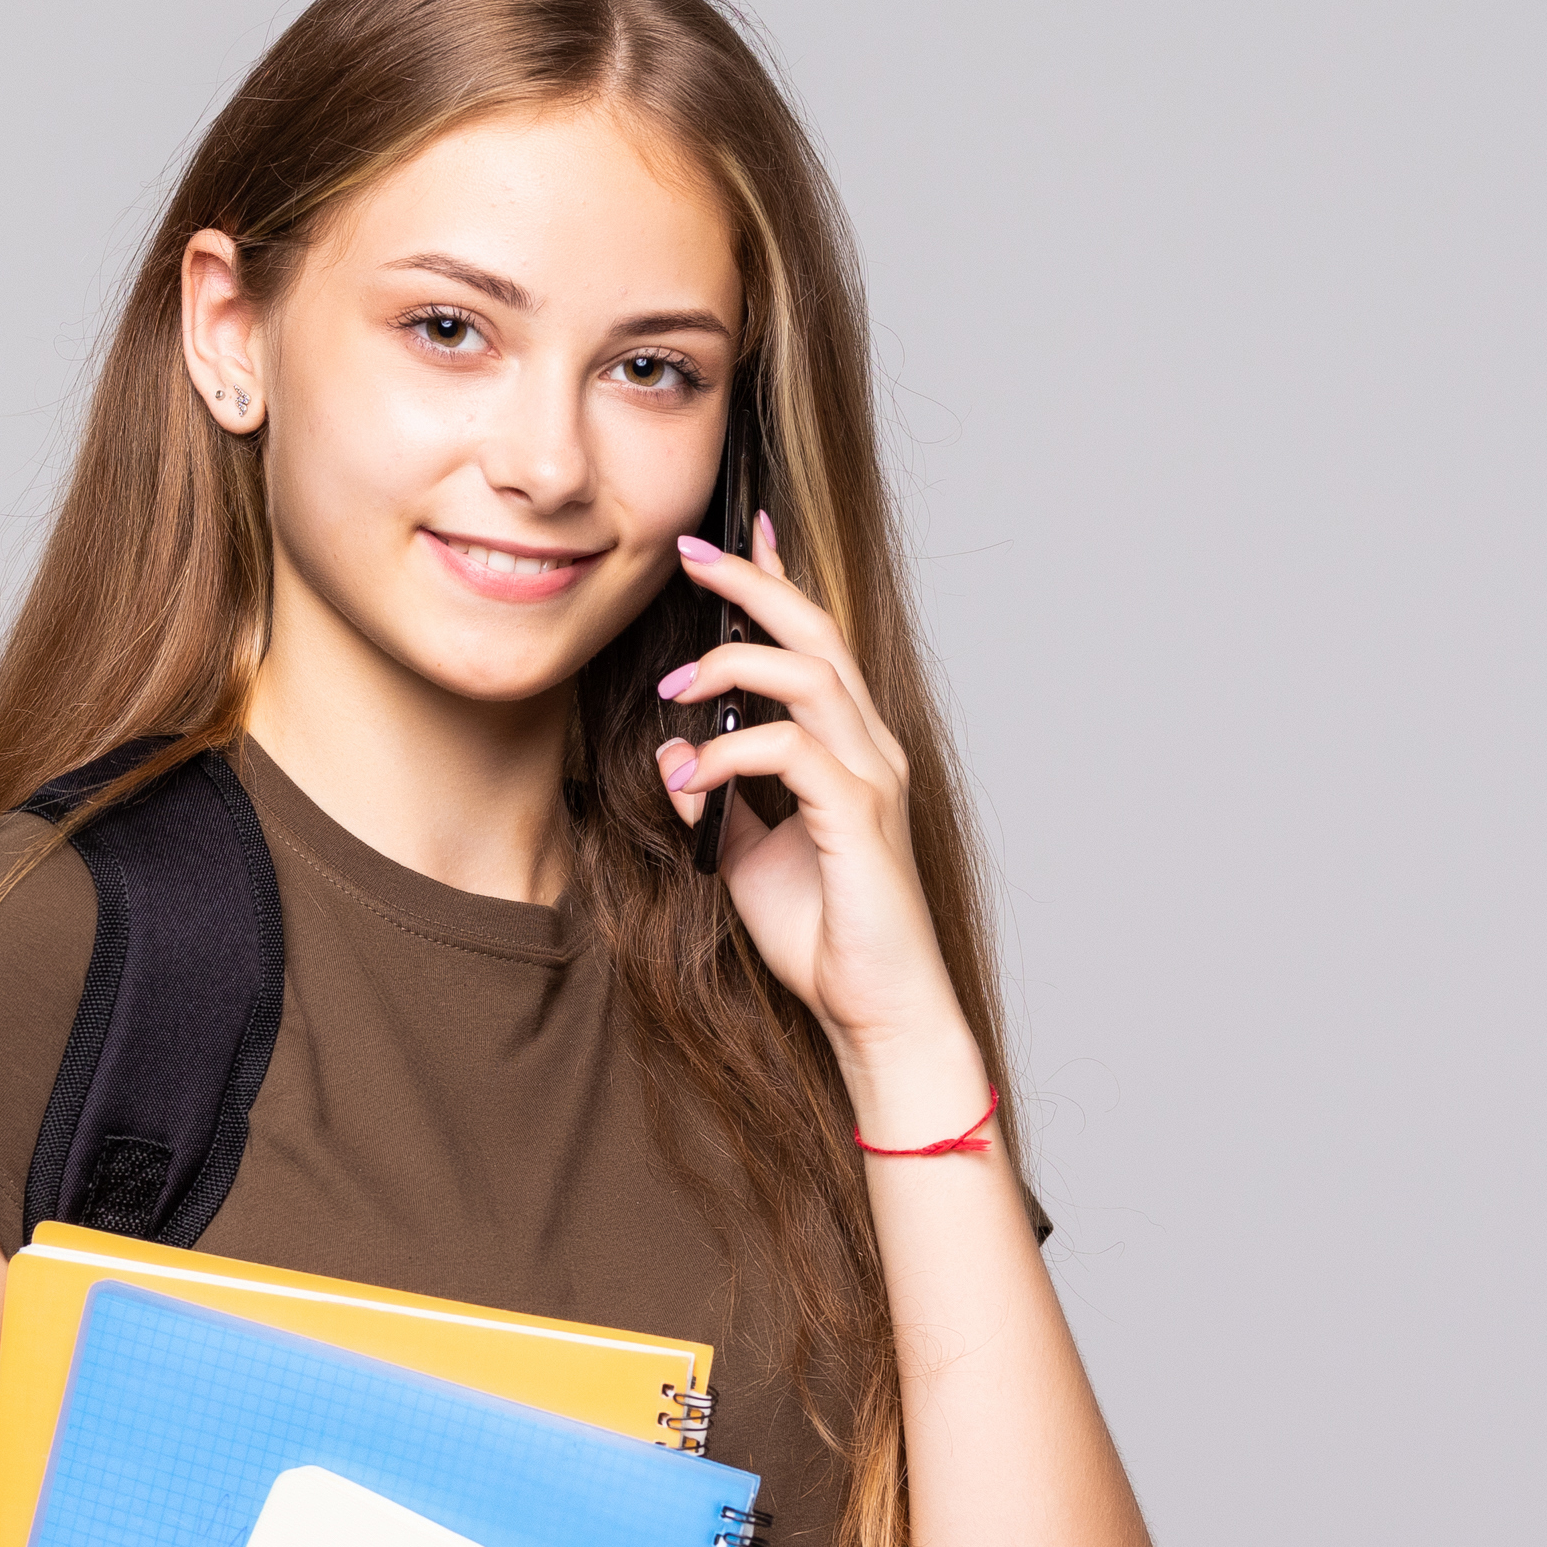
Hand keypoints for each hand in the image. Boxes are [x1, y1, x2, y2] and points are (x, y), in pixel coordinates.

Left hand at [660, 513, 987, 1111]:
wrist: (876, 1010)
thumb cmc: (822, 935)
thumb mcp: (745, 855)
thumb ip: (716, 798)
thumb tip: (672, 751)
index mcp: (849, 748)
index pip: (816, 642)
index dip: (778, 581)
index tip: (733, 535)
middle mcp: (870, 748)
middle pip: (817, 632)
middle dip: (753, 582)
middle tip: (690, 554)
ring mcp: (872, 778)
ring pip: (810, 676)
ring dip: (731, 666)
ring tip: (671, 689)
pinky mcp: (859, 817)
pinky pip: (791, 752)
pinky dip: (730, 752)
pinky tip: (691, 777)